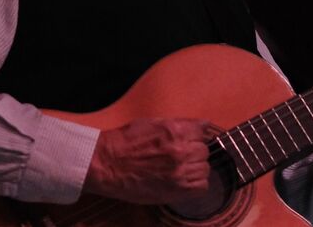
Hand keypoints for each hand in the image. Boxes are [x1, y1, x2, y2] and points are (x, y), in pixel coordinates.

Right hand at [83, 117, 212, 203]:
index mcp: (176, 131)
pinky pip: (201, 187)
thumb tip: (199, 126)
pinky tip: (184, 180)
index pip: (203, 129)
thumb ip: (177, 125)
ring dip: (195, 168)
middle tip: (181, 154)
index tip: (191, 138)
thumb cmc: (125, 142)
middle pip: (204, 150)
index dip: (196, 134)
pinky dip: (196, 184)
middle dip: (194, 151)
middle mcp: (181, 151)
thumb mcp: (152, 122)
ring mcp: (180, 172)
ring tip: (181, 168)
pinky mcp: (176, 190)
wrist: (108, 164)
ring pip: (205, 169)